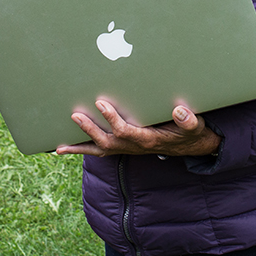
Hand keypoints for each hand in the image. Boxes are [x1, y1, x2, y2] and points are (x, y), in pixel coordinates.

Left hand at [55, 100, 221, 157]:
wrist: (189, 146)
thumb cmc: (189, 132)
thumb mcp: (195, 126)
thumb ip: (189, 120)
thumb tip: (180, 110)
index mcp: (149, 139)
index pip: (126, 131)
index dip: (112, 119)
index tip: (101, 103)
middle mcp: (135, 146)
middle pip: (108, 142)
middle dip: (91, 130)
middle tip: (75, 115)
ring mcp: (128, 149)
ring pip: (100, 150)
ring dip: (80, 147)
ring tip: (60, 146)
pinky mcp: (123, 148)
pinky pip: (100, 151)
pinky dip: (82, 150)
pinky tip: (64, 149)